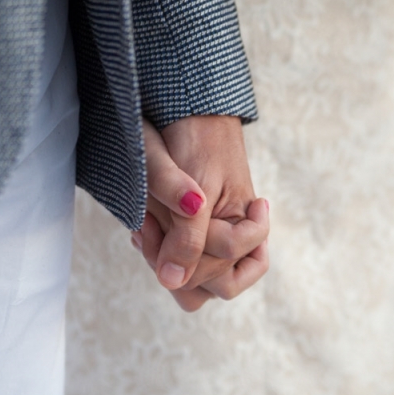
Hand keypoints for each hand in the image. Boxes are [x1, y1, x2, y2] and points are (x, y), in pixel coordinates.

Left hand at [136, 117, 269, 310]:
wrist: (186, 107)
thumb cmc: (196, 140)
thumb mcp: (194, 189)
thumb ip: (188, 238)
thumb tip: (171, 282)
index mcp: (248, 228)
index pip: (225, 277)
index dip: (193, 254)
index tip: (178, 213)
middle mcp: (235, 240)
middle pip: (211, 287)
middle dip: (177, 259)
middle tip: (153, 222)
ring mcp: (213, 239)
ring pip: (193, 283)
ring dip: (164, 259)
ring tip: (147, 225)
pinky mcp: (190, 234)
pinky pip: (178, 264)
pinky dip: (158, 251)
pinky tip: (145, 225)